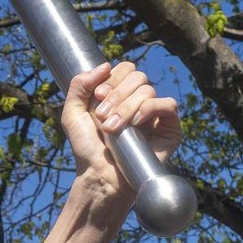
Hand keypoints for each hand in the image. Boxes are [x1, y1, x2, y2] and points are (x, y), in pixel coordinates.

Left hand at [60, 60, 182, 196]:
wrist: (99, 176)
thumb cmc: (87, 149)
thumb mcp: (72, 113)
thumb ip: (80, 84)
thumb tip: (106, 65)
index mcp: (121, 94)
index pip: (125, 69)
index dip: (112, 79)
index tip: (98, 98)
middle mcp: (140, 102)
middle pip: (137, 77)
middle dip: (117, 96)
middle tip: (102, 117)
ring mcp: (155, 114)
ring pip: (148, 90)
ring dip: (126, 108)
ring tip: (112, 129)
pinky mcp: (170, 129)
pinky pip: (168, 105)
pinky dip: (150, 109)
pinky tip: (136, 124)